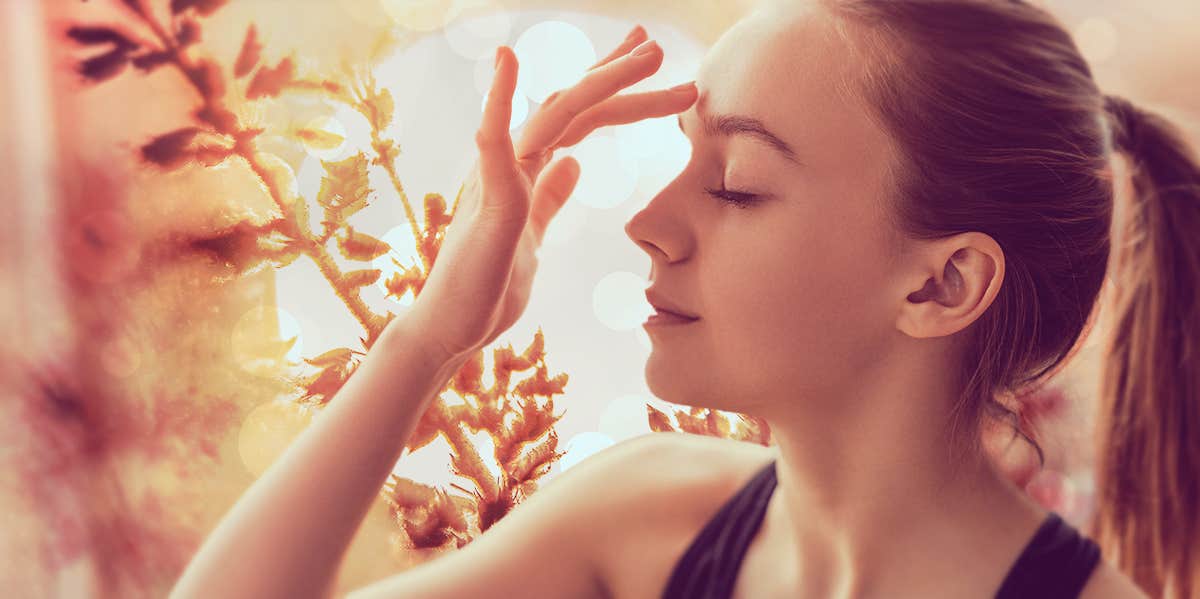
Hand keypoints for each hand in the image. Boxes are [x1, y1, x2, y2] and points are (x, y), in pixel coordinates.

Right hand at [404, 26, 697, 365]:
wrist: (449, 331)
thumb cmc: (486, 288)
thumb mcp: (532, 235)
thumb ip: (549, 197)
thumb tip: (573, 164)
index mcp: (525, 170)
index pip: (577, 118)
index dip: (611, 89)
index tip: (648, 64)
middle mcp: (511, 163)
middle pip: (571, 106)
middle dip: (618, 76)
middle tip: (660, 48)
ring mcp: (498, 177)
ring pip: (554, 114)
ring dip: (602, 80)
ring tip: (647, 54)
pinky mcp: (488, 200)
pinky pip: (493, 142)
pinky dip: (500, 99)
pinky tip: (509, 60)